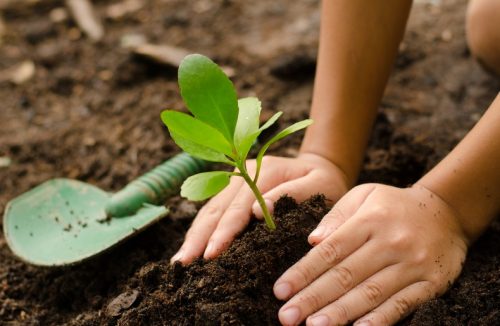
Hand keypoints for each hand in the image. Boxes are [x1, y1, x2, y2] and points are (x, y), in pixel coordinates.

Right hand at [171, 153, 348, 263]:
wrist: (319, 166)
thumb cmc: (324, 181)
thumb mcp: (320, 185)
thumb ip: (294, 194)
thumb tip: (259, 211)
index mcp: (264, 170)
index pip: (239, 206)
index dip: (224, 231)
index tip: (212, 253)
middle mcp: (243, 172)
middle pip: (216, 207)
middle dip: (200, 237)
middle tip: (184, 263)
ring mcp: (234, 179)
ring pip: (209, 209)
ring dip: (194, 235)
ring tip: (180, 260)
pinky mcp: (232, 189)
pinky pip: (212, 210)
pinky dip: (201, 229)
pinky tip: (191, 246)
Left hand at [274, 183, 468, 325]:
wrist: (447, 211)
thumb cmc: (394, 205)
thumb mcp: (364, 195)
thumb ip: (337, 215)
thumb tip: (312, 241)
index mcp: (369, 220)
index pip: (330, 251)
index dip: (303, 272)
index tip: (280, 290)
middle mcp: (390, 243)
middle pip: (345, 275)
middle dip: (313, 298)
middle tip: (287, 317)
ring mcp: (412, 264)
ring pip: (370, 293)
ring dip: (339, 312)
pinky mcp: (431, 283)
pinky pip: (402, 304)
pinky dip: (380, 319)